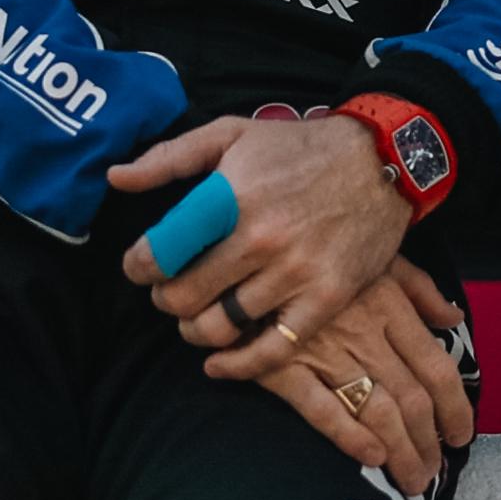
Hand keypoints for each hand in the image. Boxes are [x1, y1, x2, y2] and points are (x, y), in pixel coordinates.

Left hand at [116, 111, 415, 389]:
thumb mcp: (232, 134)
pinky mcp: (327, 298)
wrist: (384, 160)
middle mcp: (261, 238)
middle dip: (165, 300)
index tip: (142, 267)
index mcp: (231, 196)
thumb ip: (169, 157)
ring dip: (195, 329)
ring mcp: (296, 272)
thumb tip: (116, 178)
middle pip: (184, 295)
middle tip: (168, 294)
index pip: (160, 250)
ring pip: (221, 326)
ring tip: (195, 318)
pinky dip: (237, 366)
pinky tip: (217, 364)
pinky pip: (272, 350)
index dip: (139, 266)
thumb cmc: (300, 147)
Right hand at [260, 258, 476, 494]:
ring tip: (412, 479)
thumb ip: (419, 288)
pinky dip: (350, 437)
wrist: (240, 242)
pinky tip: (372, 457)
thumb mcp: (377, 256)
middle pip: (412, 398)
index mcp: (389, 305)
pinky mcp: (282, 367)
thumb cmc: (318, 251)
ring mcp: (323, 352)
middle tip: (434, 472)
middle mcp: (364, 332)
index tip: (461, 435)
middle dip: (429, 443)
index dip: (456, 408)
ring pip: (377, 410)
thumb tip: (453, 317)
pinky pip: (322, 409)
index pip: (437, 367)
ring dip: (401, 451)